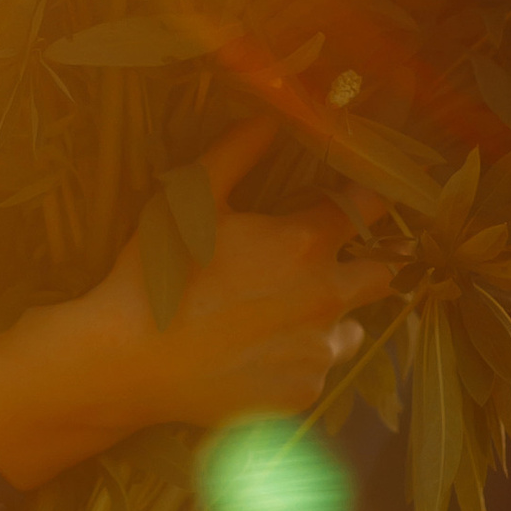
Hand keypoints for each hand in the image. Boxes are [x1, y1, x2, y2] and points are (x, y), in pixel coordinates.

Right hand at [0, 131, 389, 492]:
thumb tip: (273, 116)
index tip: (348, 202)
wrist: (129, 358)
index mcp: (305, 243)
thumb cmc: (157, 271)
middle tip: (318, 266)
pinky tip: (257, 354)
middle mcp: (326, 297)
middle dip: (362, 264)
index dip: (363, 200)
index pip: (369, 208)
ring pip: (352, 328)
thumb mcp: (190, 199)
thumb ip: (237, 153)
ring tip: (280, 317)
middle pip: (382, 274)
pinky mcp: (303, 394)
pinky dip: (299, 360)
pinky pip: (319, 370)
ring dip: (331, 318)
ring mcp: (318, 352)